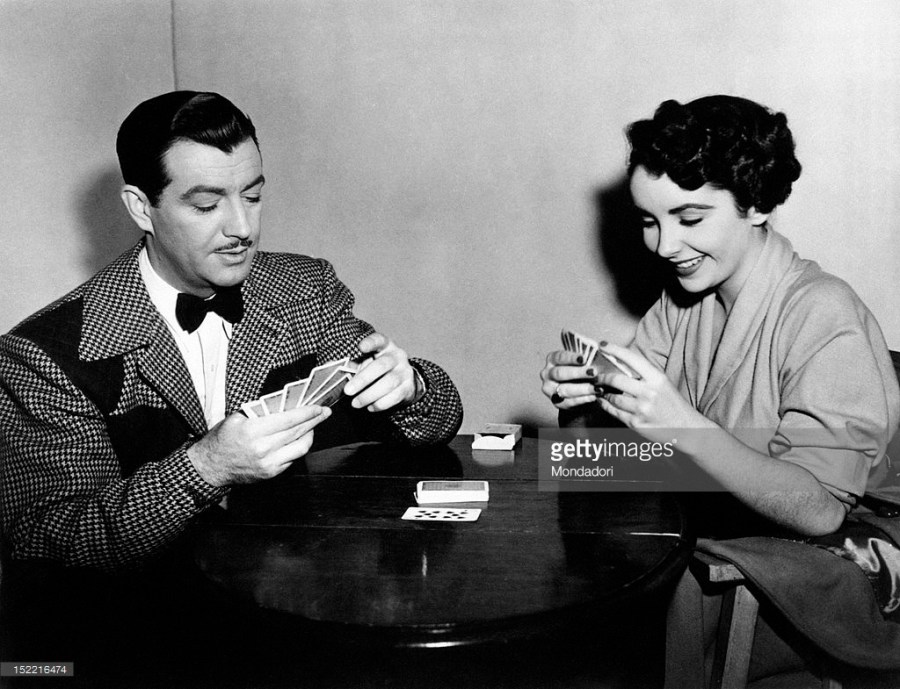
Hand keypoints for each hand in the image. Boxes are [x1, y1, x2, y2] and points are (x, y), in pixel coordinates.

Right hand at [188, 405, 330, 486]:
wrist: (210, 467)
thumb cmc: (222, 439)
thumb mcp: (236, 418)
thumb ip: (259, 411)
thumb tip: (285, 402)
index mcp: (253, 431)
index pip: (288, 420)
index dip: (306, 413)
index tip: (318, 407)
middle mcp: (263, 448)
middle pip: (298, 432)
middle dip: (315, 421)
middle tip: (325, 412)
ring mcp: (269, 463)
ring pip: (301, 448)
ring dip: (310, 434)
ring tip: (313, 424)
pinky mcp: (271, 473)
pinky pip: (293, 458)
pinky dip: (299, 446)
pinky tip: (301, 438)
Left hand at [344, 332, 419, 411]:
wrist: (404, 382)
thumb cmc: (380, 371)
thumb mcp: (368, 363)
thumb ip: (354, 365)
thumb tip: (335, 370)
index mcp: (385, 346)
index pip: (379, 340)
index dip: (371, 342)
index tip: (360, 347)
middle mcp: (397, 357)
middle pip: (381, 366)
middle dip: (363, 379)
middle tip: (348, 391)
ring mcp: (405, 372)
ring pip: (388, 383)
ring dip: (369, 395)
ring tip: (355, 403)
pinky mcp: (408, 388)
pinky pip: (394, 397)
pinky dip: (380, 404)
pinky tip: (370, 407)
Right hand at [540, 349, 599, 408]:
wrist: (578, 390)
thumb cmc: (580, 371)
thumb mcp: (581, 362)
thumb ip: (587, 357)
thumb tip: (602, 349)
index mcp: (552, 360)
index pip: (559, 357)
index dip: (571, 357)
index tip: (584, 358)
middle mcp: (547, 374)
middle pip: (560, 373)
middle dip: (578, 373)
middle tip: (593, 372)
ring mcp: (549, 389)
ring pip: (564, 389)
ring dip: (583, 389)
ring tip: (597, 388)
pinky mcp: (556, 402)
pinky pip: (569, 402)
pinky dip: (582, 400)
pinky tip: (593, 397)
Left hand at [593, 342, 703, 432]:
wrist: (685, 428)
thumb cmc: (672, 403)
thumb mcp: (663, 383)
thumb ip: (644, 374)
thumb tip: (619, 363)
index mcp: (657, 378)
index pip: (631, 359)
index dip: (614, 350)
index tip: (601, 345)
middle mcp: (649, 392)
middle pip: (616, 380)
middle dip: (602, 377)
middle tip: (596, 375)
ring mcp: (641, 409)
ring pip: (612, 397)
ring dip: (602, 392)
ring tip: (599, 389)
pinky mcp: (635, 423)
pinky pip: (613, 411)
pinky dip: (605, 404)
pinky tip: (603, 401)